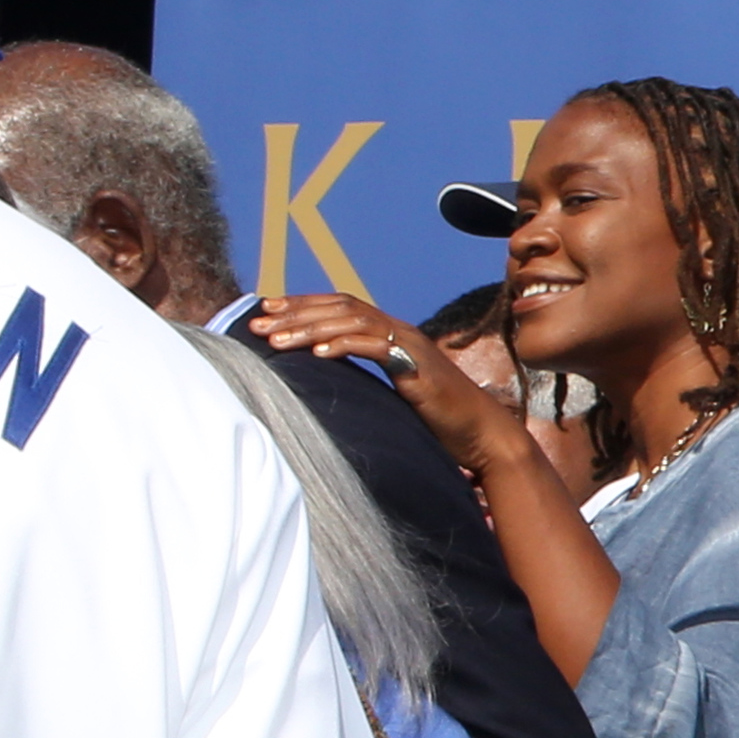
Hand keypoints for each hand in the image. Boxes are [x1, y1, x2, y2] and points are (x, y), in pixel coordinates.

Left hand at [248, 294, 528, 474]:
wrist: (481, 433)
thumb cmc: (437, 419)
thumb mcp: (389, 393)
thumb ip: (362, 378)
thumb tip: (321, 381)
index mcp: (390, 334)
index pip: (339, 306)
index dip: (301, 305)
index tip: (265, 311)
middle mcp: (399, 331)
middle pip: (340, 307)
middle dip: (295, 313)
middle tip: (257, 322)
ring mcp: (410, 344)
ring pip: (352, 321)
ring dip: (310, 328)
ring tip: (276, 340)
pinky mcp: (417, 365)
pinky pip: (376, 346)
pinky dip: (345, 345)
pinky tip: (318, 353)